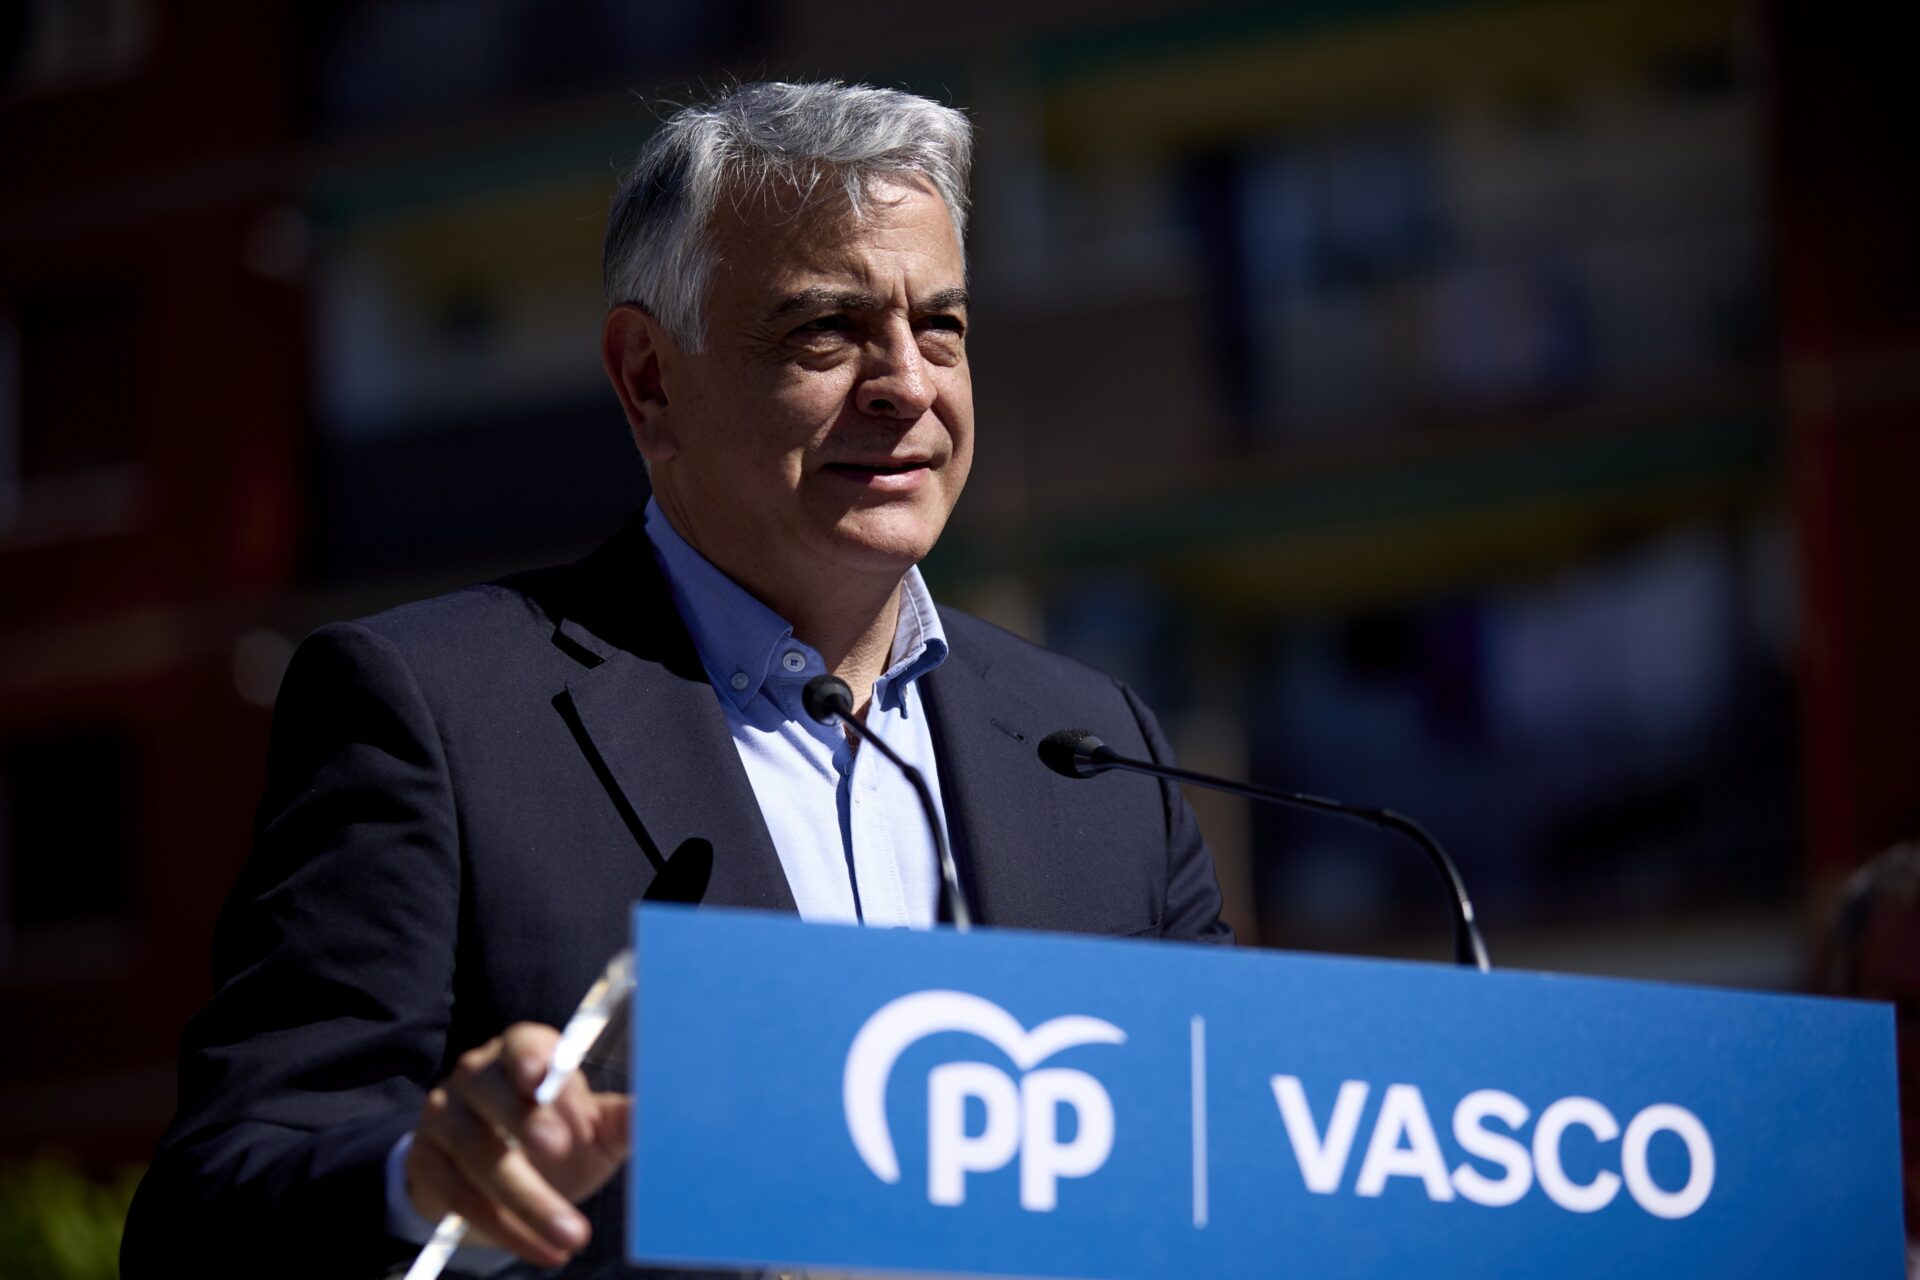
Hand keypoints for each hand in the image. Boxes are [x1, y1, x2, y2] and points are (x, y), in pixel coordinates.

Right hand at [405, 1023, 631, 1267]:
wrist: (500, 1181)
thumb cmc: (557, 1139)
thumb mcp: (594, 1130)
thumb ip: (621, 1122)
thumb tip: (651, 1115)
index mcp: (522, 1054)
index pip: (523, 1042)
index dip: (532, 1057)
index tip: (546, 1077)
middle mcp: (476, 1076)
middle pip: (489, 1088)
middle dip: (523, 1118)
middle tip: (560, 1148)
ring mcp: (443, 1116)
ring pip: (476, 1151)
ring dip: (525, 1198)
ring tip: (571, 1234)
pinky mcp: (425, 1161)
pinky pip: (456, 1194)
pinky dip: (501, 1226)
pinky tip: (540, 1247)